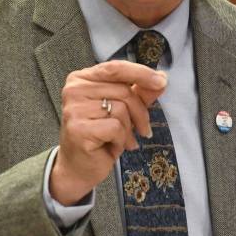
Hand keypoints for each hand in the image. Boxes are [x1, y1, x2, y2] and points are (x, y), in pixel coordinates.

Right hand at [51, 60, 166, 204]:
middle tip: (141, 129)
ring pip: (121, 110)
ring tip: (121, 139)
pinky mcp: (79, 129)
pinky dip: (121, 140)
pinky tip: (112, 147)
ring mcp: (74, 109)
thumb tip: (161, 78)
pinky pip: (116, 128)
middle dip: (140, 112)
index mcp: (82, 79)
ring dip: (128, 129)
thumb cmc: (100, 136)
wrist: (78, 167)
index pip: (116, 68)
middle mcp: (74, 90)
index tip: (162, 82)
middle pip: (123, 91)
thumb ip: (140, 92)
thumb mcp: (123, 110)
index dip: (141, 73)